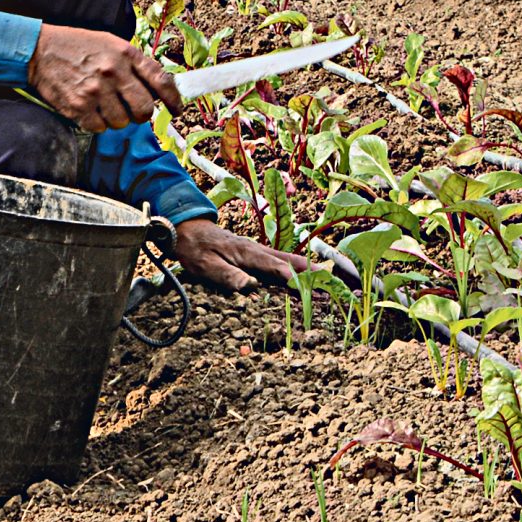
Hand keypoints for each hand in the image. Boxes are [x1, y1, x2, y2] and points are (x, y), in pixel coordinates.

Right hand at [28, 23, 179, 130]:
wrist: (39, 50)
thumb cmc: (77, 46)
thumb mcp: (110, 43)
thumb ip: (134, 64)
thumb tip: (158, 90)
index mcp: (125, 54)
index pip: (161, 80)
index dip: (173, 99)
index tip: (176, 110)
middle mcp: (113, 72)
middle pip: (144, 109)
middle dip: (141, 114)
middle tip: (133, 111)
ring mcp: (95, 91)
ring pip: (122, 122)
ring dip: (117, 119)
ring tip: (105, 106)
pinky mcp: (78, 106)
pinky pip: (100, 128)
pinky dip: (98, 124)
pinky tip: (90, 110)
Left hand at [171, 218, 320, 290]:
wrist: (186, 229)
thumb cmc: (195, 249)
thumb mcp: (206, 266)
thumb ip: (228, 276)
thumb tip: (250, 286)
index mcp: (249, 254)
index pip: (278, 269)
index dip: (298, 281)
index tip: (316, 292)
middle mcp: (258, 251)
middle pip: (292, 263)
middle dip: (314, 275)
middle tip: (335, 286)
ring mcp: (258, 251)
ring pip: (289, 261)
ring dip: (310, 272)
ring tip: (329, 283)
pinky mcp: (255, 254)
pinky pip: (280, 262)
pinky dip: (297, 269)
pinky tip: (305, 277)